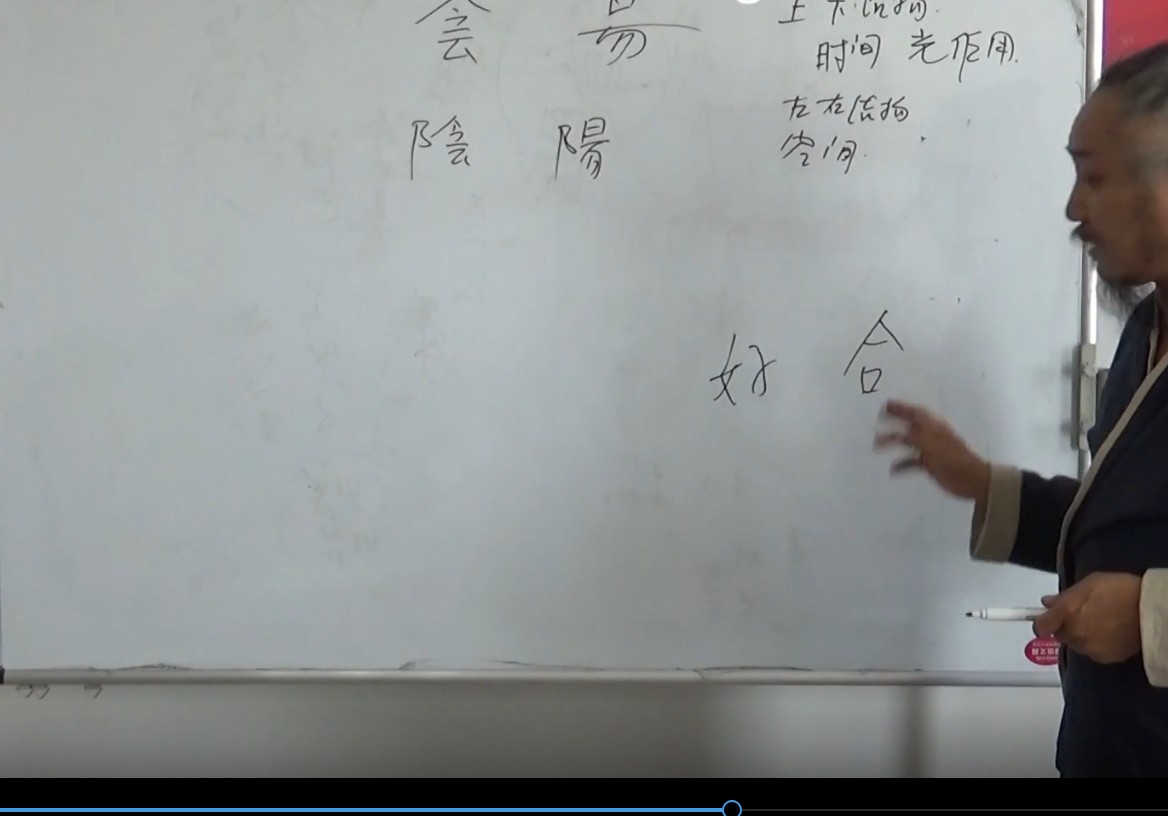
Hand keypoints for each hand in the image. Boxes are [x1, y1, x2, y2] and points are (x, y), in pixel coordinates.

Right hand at [874, 400, 991, 502]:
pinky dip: (902, 464)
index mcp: (933, 427)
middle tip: (878, 420)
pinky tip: (893, 470)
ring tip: (876, 446)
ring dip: (893, 443)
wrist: (972, 480)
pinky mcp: (930, 464)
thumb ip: (914, 438)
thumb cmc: (954, 460)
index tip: (885, 406)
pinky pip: (912, 461)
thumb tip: (899, 433)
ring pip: (907, 443)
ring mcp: (930, 450)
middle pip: (909, 425)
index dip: (901, 408)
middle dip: (893, 421)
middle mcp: (930, 436)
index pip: (915, 413)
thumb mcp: (932, 446)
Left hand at [1033, 572, 1142, 664]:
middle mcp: (1074, 633)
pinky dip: (1095, 645)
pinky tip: (1108, 634)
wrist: (1151, 610)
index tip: (1046, 619)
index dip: (1041, 622)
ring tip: (1099, 623)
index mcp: (1068, 612)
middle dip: (1065, 626)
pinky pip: (1091, 652)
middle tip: (1082, 615)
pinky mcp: (1104, 658)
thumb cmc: (1120, 590)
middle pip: (1059, 635)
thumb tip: (1047, 602)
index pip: (1040, 626)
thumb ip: (1065, 595)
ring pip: (1075, 644)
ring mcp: (1089, 648)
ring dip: (1080, 636)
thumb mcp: (1090, 583)